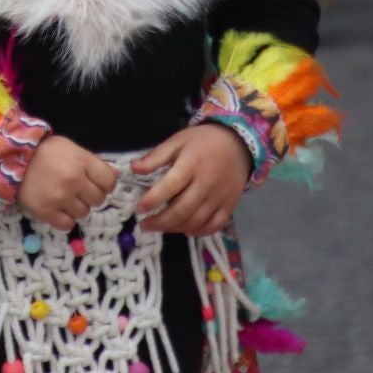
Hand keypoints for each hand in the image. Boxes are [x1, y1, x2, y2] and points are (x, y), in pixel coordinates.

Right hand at [18, 135, 117, 230]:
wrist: (12, 159)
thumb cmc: (46, 152)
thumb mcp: (72, 149)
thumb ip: (92, 163)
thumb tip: (114, 177)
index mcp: (82, 162)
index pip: (109, 182)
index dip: (105, 184)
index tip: (96, 183)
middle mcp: (73, 181)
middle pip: (98, 200)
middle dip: (90, 196)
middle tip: (78, 190)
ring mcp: (60, 198)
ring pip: (84, 213)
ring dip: (77, 207)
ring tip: (64, 197)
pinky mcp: (46, 212)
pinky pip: (67, 225)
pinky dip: (64, 218)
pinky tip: (57, 208)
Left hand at [133, 124, 250, 236]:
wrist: (238, 143)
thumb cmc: (203, 141)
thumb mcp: (178, 141)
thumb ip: (156, 156)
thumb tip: (133, 169)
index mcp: (192, 164)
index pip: (170, 186)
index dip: (152, 200)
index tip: (139, 208)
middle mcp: (206, 183)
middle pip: (182, 210)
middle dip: (160, 222)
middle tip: (144, 225)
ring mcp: (220, 197)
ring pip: (196, 221)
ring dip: (175, 228)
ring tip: (160, 227)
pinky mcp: (230, 205)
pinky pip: (214, 226)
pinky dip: (198, 232)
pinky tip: (185, 229)